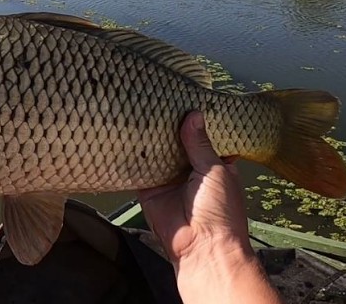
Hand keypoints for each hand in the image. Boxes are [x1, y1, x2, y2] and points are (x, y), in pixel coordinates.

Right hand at [138, 112, 277, 303]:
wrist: (202, 249)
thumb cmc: (220, 212)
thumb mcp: (215, 170)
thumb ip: (200, 144)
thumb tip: (193, 115)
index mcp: (214, 165)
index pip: (203, 137)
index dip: (195, 121)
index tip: (184, 98)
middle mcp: (190, 171)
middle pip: (176, 143)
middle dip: (169, 127)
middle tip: (156, 99)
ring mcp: (168, 180)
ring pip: (156, 153)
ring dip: (150, 138)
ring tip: (139, 109)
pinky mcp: (149, 190)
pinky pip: (138, 170)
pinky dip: (132, 156)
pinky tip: (125, 134)